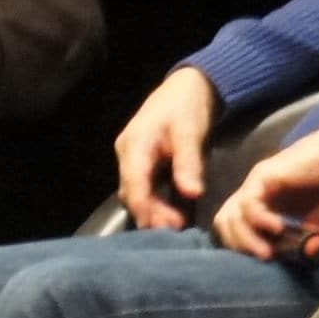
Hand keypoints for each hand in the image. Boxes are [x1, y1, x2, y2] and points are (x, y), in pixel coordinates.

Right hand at [111, 66, 221, 230]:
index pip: (133, 185)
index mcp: (134, 146)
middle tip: (175, 231)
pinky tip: (173, 214)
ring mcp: (134, 159)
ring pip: (137, 192)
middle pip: (132, 192)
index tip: (169, 226)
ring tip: (176, 227)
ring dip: (153, 211)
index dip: (147, 209)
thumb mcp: (189, 132)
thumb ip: (188, 163)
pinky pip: (145, 188)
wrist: (188, 86)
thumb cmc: (187, 106)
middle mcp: (128, 155)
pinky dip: (156, 202)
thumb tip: (191, 194)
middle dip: (150, 214)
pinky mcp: (145, 163)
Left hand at [215, 113, 318, 261]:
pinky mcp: (263, 176)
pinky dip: (259, 220)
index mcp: (260, 206)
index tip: (268, 260)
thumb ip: (309, 242)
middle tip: (264, 258)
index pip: (233, 229)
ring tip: (268, 253)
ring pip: (231, 215)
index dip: (244, 247)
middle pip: (225, 223)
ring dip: (247, 238)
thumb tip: (310, 256)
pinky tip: (278, 229)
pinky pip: (249, 202)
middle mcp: (251, 194)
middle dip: (239, 245)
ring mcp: (254, 184)